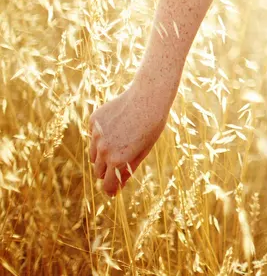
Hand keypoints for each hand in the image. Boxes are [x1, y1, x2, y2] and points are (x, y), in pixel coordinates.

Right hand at [87, 80, 172, 195]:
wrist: (149, 97)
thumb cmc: (152, 125)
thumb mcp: (143, 150)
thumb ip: (128, 170)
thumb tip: (117, 188)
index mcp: (118, 160)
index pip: (107, 184)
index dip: (110, 189)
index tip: (112, 191)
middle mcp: (104, 149)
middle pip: (98, 171)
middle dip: (107, 172)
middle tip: (118, 165)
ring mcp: (96, 135)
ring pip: (93, 155)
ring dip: (102, 155)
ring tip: (120, 143)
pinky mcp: (93, 121)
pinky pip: (94, 135)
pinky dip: (101, 135)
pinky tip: (116, 125)